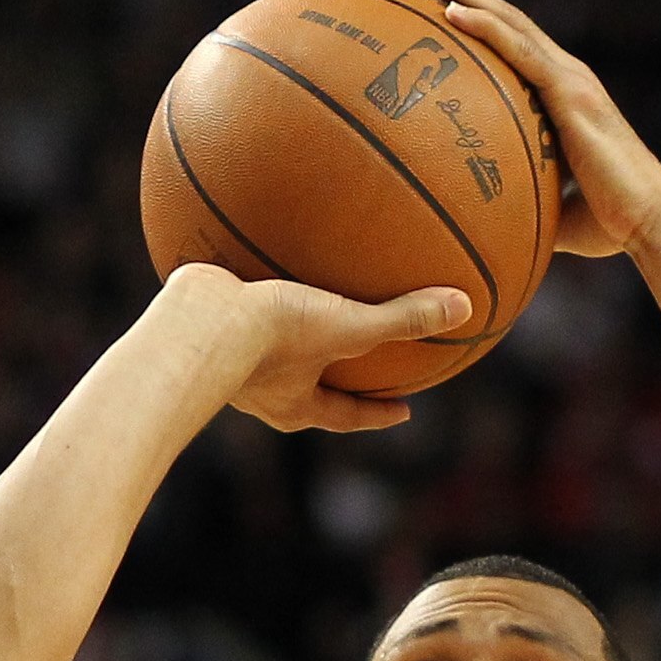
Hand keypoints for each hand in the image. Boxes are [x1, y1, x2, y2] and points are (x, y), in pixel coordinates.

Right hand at [164, 264, 470, 431]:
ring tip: (304, 302)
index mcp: (295, 404)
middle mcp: (263, 390)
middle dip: (332, 376)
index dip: (377, 413)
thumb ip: (404, 320)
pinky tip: (254, 243)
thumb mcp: (347, 326)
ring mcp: (230, 359)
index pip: (347, 416)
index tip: (404, 409)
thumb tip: (465, 307)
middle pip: (308, 387)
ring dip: (289, 330)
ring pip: (269, 348)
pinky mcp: (206, 321)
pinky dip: (251, 280)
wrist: (196, 321)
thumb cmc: (269, 336)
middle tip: (359, 362)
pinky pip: (238, 301)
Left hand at [399, 0, 660, 257]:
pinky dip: (484, 27)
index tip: (420, 14)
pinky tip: (448, 12)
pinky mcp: (571, 92)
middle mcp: (564, 75)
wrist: (652, 224)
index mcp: (560, 95)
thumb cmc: (612, 225)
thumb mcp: (555, 212)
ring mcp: (568, 78)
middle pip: (498, 19)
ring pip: (503, 20)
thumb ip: (525, 204)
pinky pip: (519, 49)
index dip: (467, 24)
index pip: (507, 45)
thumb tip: (491, 228)